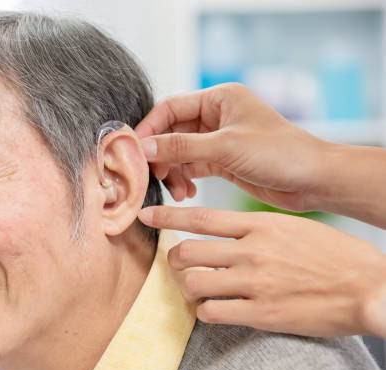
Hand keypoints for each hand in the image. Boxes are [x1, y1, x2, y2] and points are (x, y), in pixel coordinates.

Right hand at [135, 83, 331, 211]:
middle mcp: (216, 116)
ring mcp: (218, 139)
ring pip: (179, 152)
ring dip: (173, 172)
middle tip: (152, 177)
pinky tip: (187, 194)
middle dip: (161, 156)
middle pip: (171, 132)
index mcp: (219, 98)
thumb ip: (181, 147)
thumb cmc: (279, 153)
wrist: (314, 180)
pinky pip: (191, 167)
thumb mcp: (225, 147)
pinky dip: (185, 180)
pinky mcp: (222, 161)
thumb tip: (142, 148)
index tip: (133, 152)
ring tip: (178, 192)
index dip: (149, 129)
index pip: (170, 108)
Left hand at [139, 205, 385, 337]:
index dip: (167, 216)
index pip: (201, 216)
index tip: (146, 215)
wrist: (368, 286)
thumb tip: (230, 232)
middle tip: (179, 265)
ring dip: (188, 288)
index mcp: (260, 225)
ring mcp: (255, 282)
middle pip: (188, 250)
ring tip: (197, 291)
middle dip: (174, 260)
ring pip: (194, 283)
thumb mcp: (294, 227)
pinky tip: (216, 310)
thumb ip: (257, 229)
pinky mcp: (261, 312)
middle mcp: (252, 251)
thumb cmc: (334, 255)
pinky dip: (206, 312)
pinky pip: (213, 312)